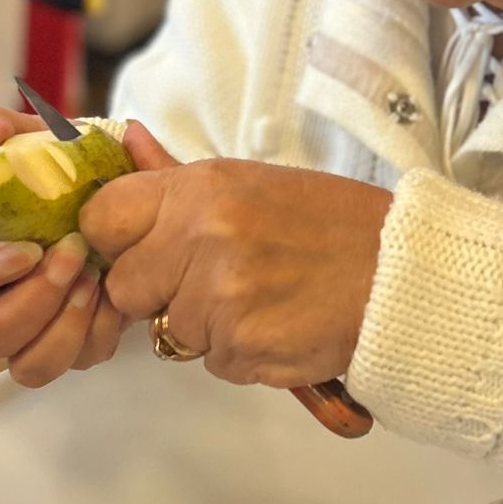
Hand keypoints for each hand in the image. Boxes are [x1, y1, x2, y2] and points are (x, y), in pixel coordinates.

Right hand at [0, 103, 158, 387]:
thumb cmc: (70, 163)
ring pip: (28, 365)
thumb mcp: (32, 132)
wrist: (130, 187)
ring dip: (64, 329)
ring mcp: (38, 326)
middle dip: (32, 304)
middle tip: (75, 260)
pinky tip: (119, 297)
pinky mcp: (78, 341)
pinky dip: (100, 333)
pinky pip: (80, 360)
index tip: (26, 251)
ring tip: (97, 280)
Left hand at [81, 140, 392, 388]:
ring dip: (204, 325)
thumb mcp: (250, 183)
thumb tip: (125, 141)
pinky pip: (211, 361)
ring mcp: (218, 299)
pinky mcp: (241, 348)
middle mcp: (201, 240)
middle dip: (156, 291)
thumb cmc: (332, 224)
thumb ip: (177, 180)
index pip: (101, 219)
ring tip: (262, 297)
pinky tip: (279, 322)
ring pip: (168, 331)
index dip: (112, 241)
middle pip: (125, 286)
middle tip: (209, 279)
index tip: (137, 248)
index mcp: (199, 190)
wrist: (401, 275)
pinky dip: (240, 351)